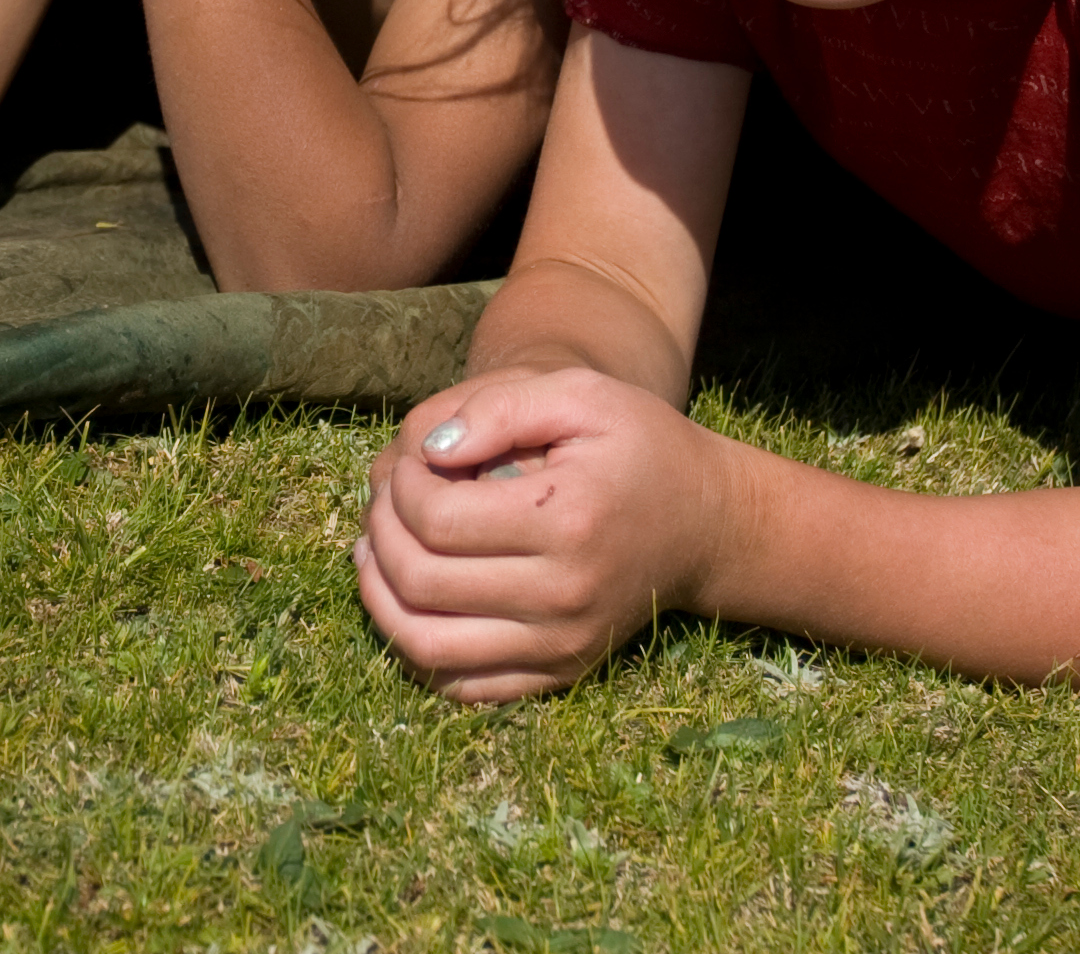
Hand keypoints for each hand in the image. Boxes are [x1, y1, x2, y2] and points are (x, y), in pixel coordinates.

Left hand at [353, 364, 739, 703]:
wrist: (706, 524)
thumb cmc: (640, 446)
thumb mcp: (582, 394)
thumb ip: (501, 406)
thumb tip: (427, 448)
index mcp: (566, 522)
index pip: (436, 520)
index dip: (399, 485)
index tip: (410, 458)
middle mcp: (563, 596)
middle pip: (421, 582)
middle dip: (379, 533)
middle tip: (383, 500)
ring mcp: (560, 645)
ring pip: (426, 646)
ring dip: (378, 598)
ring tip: (372, 551)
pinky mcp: (558, 672)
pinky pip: (460, 684)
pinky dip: (413, 647)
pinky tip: (403, 599)